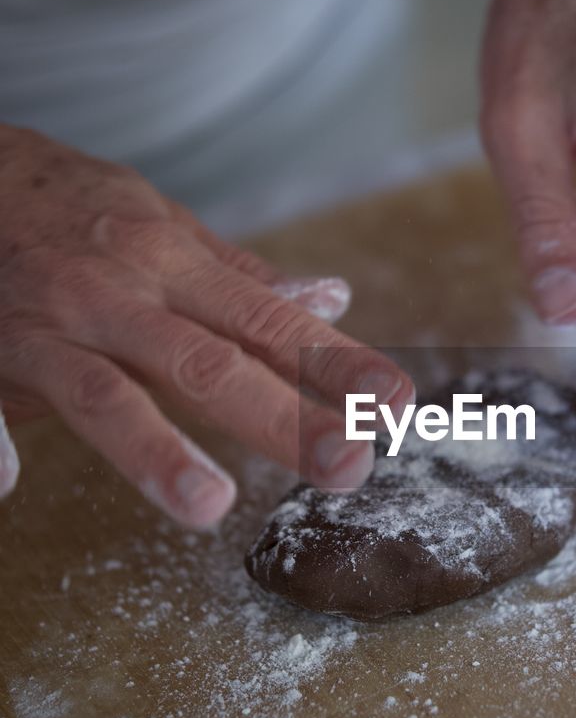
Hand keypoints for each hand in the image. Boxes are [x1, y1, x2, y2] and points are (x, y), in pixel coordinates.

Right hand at [0, 128, 412, 525]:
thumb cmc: (79, 213)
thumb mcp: (167, 230)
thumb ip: (245, 278)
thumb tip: (334, 298)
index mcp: (171, 266)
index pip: (269, 323)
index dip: (335, 364)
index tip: (394, 403)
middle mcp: (118, 297)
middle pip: (206, 364)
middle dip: (280, 418)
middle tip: (348, 465)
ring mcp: (48, 330)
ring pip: (105, 393)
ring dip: (155, 448)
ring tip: (210, 504)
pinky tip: (6, 484)